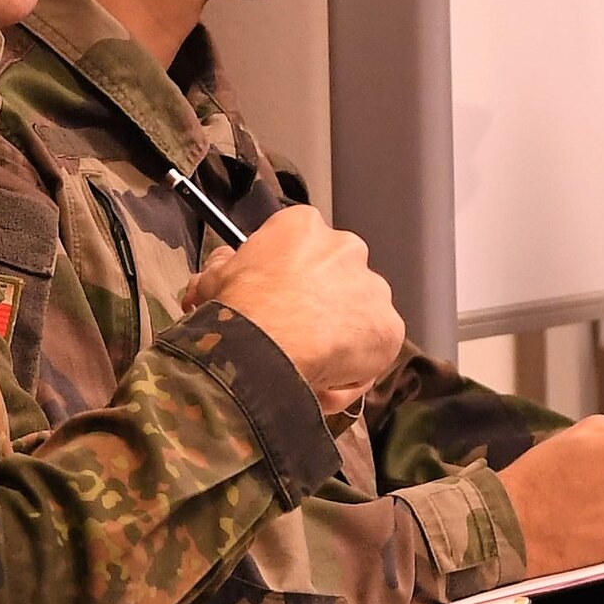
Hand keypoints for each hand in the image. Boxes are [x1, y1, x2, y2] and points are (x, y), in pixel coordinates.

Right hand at [181, 205, 403, 414]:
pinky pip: (371, 351)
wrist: (264, 347)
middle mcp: (346, 248)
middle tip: (292, 330)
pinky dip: (351, 367)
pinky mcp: (388, 329)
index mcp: (303, 226)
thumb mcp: (215, 278)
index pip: (301, 243)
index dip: (287, 272)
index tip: (274, 293)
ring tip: (307, 361)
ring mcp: (373, 289)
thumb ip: (225, 266)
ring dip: (338, 334)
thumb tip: (224, 263)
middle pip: (337, 275)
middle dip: (320, 301)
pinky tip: (322, 377)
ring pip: (357, 314)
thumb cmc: (238, 308)